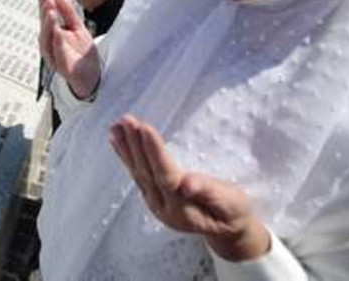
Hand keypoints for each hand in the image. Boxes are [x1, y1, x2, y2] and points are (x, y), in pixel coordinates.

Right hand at [38, 0, 99, 97]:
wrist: (92, 77)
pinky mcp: (65, 69)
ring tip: (51, 13)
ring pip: (47, 43)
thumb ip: (67, 12)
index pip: (46, 20)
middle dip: (45, 15)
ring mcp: (56, 59)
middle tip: (47, 2)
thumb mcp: (77, 27)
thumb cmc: (81, 54)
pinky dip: (57, 45)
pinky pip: (59, 56)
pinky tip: (58, 33)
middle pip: (44, 30)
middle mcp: (50, 48)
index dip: (44, 7)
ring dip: (48, 27)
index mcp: (52, 37)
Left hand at [110, 116, 270, 261]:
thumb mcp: (232, 204)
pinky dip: (125, 154)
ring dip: (127, 147)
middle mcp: (163, 207)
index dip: (155, 153)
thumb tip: (188, 183)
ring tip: (118, 125)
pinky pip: (135, 172)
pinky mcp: (150, 194)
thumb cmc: (233, 212)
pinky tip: (116, 138)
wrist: (225, 229)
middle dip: (136, 145)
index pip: (166, 177)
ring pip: (137, 172)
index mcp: (184, 211)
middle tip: (128, 120)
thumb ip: (210, 193)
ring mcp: (154, 202)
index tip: (146, 128)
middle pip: (147, 173)